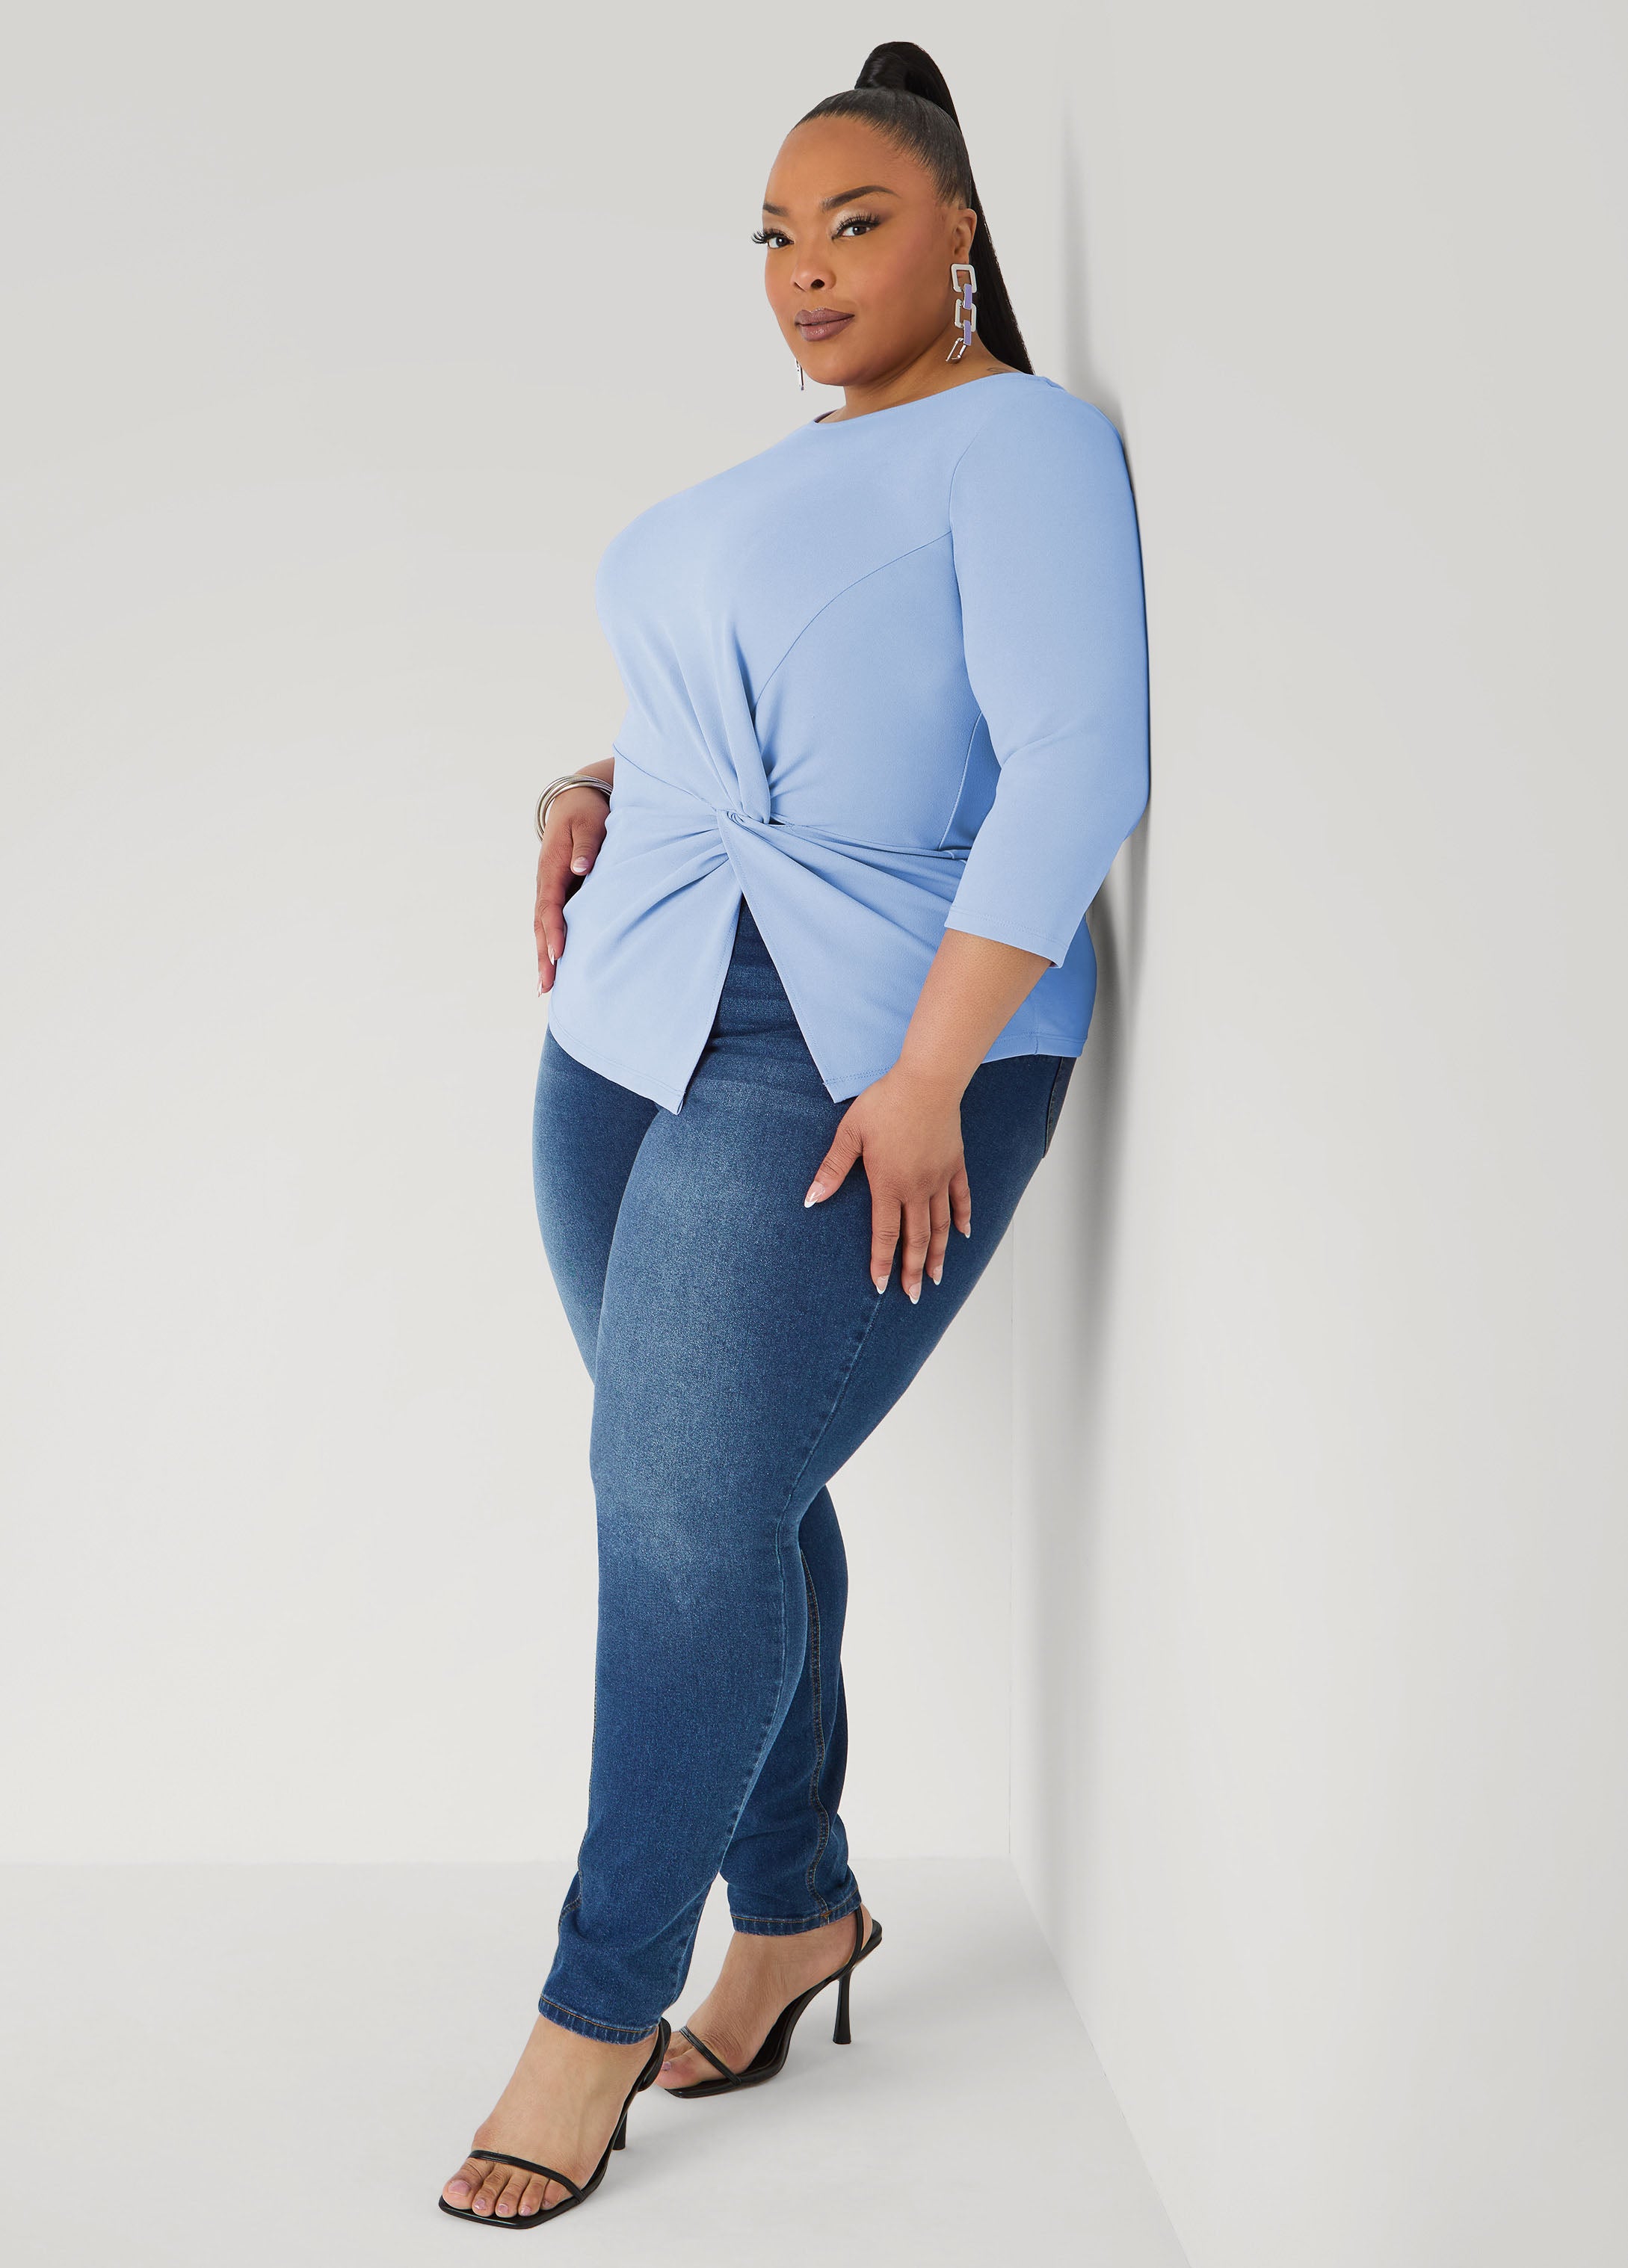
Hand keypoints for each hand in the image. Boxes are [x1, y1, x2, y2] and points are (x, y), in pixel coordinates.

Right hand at [535, 787, 610, 991]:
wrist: (575, 801)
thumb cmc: (586, 813)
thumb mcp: (589, 823)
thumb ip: (586, 846)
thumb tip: (580, 869)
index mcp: (552, 867)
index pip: (550, 904)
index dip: (554, 930)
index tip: (559, 954)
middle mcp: (546, 883)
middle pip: (541, 924)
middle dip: (543, 955)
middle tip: (546, 986)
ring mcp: (550, 890)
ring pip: (543, 928)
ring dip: (544, 956)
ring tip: (545, 988)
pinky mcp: (559, 894)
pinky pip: (552, 923)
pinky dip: (551, 946)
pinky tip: (556, 967)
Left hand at [803, 1064, 972, 1299]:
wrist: (926, 1082)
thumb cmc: (884, 1104)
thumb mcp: (849, 1135)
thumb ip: (832, 1170)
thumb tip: (811, 1199)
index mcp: (888, 1185)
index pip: (885, 1235)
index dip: (883, 1263)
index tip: (881, 1285)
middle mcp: (917, 1189)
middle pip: (917, 1238)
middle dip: (914, 1270)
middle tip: (913, 1294)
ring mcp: (939, 1178)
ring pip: (940, 1225)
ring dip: (939, 1253)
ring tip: (937, 1277)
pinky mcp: (954, 1164)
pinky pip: (961, 1198)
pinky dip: (961, 1218)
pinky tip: (962, 1234)